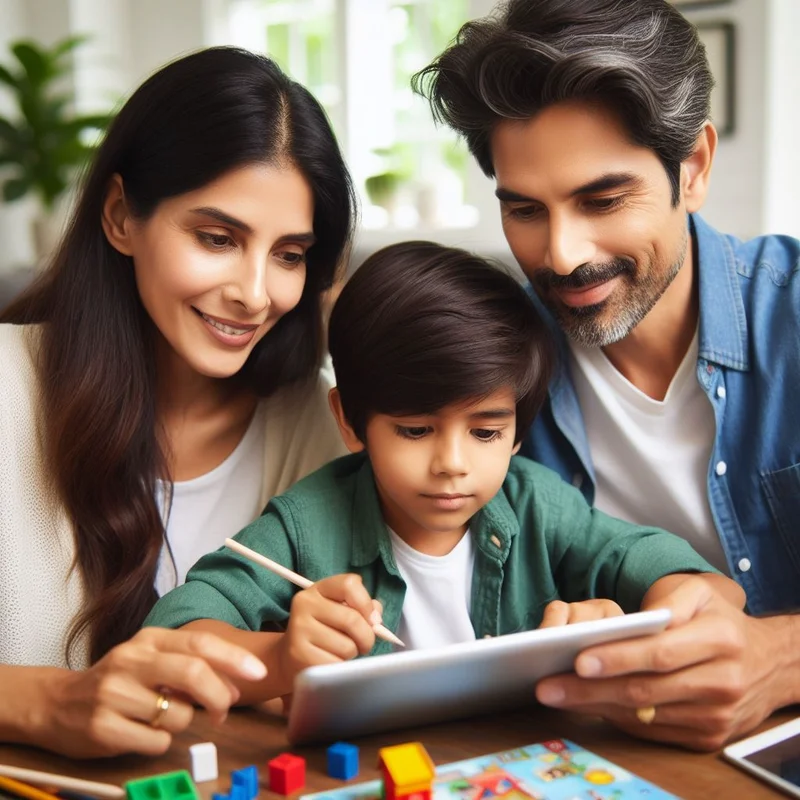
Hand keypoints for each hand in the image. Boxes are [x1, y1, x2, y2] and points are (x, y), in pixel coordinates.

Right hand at [29, 627, 266, 757]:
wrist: (57, 703)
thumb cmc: (119, 680)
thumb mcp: (151, 659)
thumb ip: (189, 664)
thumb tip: (234, 684)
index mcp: (149, 639)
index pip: (200, 643)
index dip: (233, 658)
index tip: (257, 673)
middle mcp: (131, 660)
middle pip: (193, 673)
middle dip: (219, 695)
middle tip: (225, 710)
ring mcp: (114, 694)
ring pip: (178, 714)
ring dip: (185, 723)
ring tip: (164, 717)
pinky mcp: (103, 728)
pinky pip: (156, 741)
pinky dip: (161, 741)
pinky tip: (143, 732)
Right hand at [276, 573, 381, 683]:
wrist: (290, 657)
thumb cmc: (324, 631)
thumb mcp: (340, 611)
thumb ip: (363, 608)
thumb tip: (376, 619)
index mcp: (318, 589)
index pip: (349, 584)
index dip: (367, 604)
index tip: (372, 619)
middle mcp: (305, 604)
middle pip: (352, 619)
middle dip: (366, 637)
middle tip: (363, 644)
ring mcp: (299, 629)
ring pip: (347, 646)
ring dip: (351, 654)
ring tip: (339, 652)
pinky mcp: (299, 655)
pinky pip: (337, 665)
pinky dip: (340, 668)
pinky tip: (329, 662)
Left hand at [535, 576, 786, 750]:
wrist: (769, 665)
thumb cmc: (722, 622)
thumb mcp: (702, 594)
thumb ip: (669, 599)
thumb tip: (635, 618)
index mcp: (720, 641)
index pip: (659, 653)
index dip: (617, 658)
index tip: (579, 659)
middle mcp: (721, 682)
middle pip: (644, 689)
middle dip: (590, 689)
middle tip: (548, 685)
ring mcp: (715, 715)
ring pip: (644, 714)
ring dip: (596, 706)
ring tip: (559, 695)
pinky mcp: (708, 736)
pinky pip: (653, 730)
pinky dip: (618, 718)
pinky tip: (590, 706)